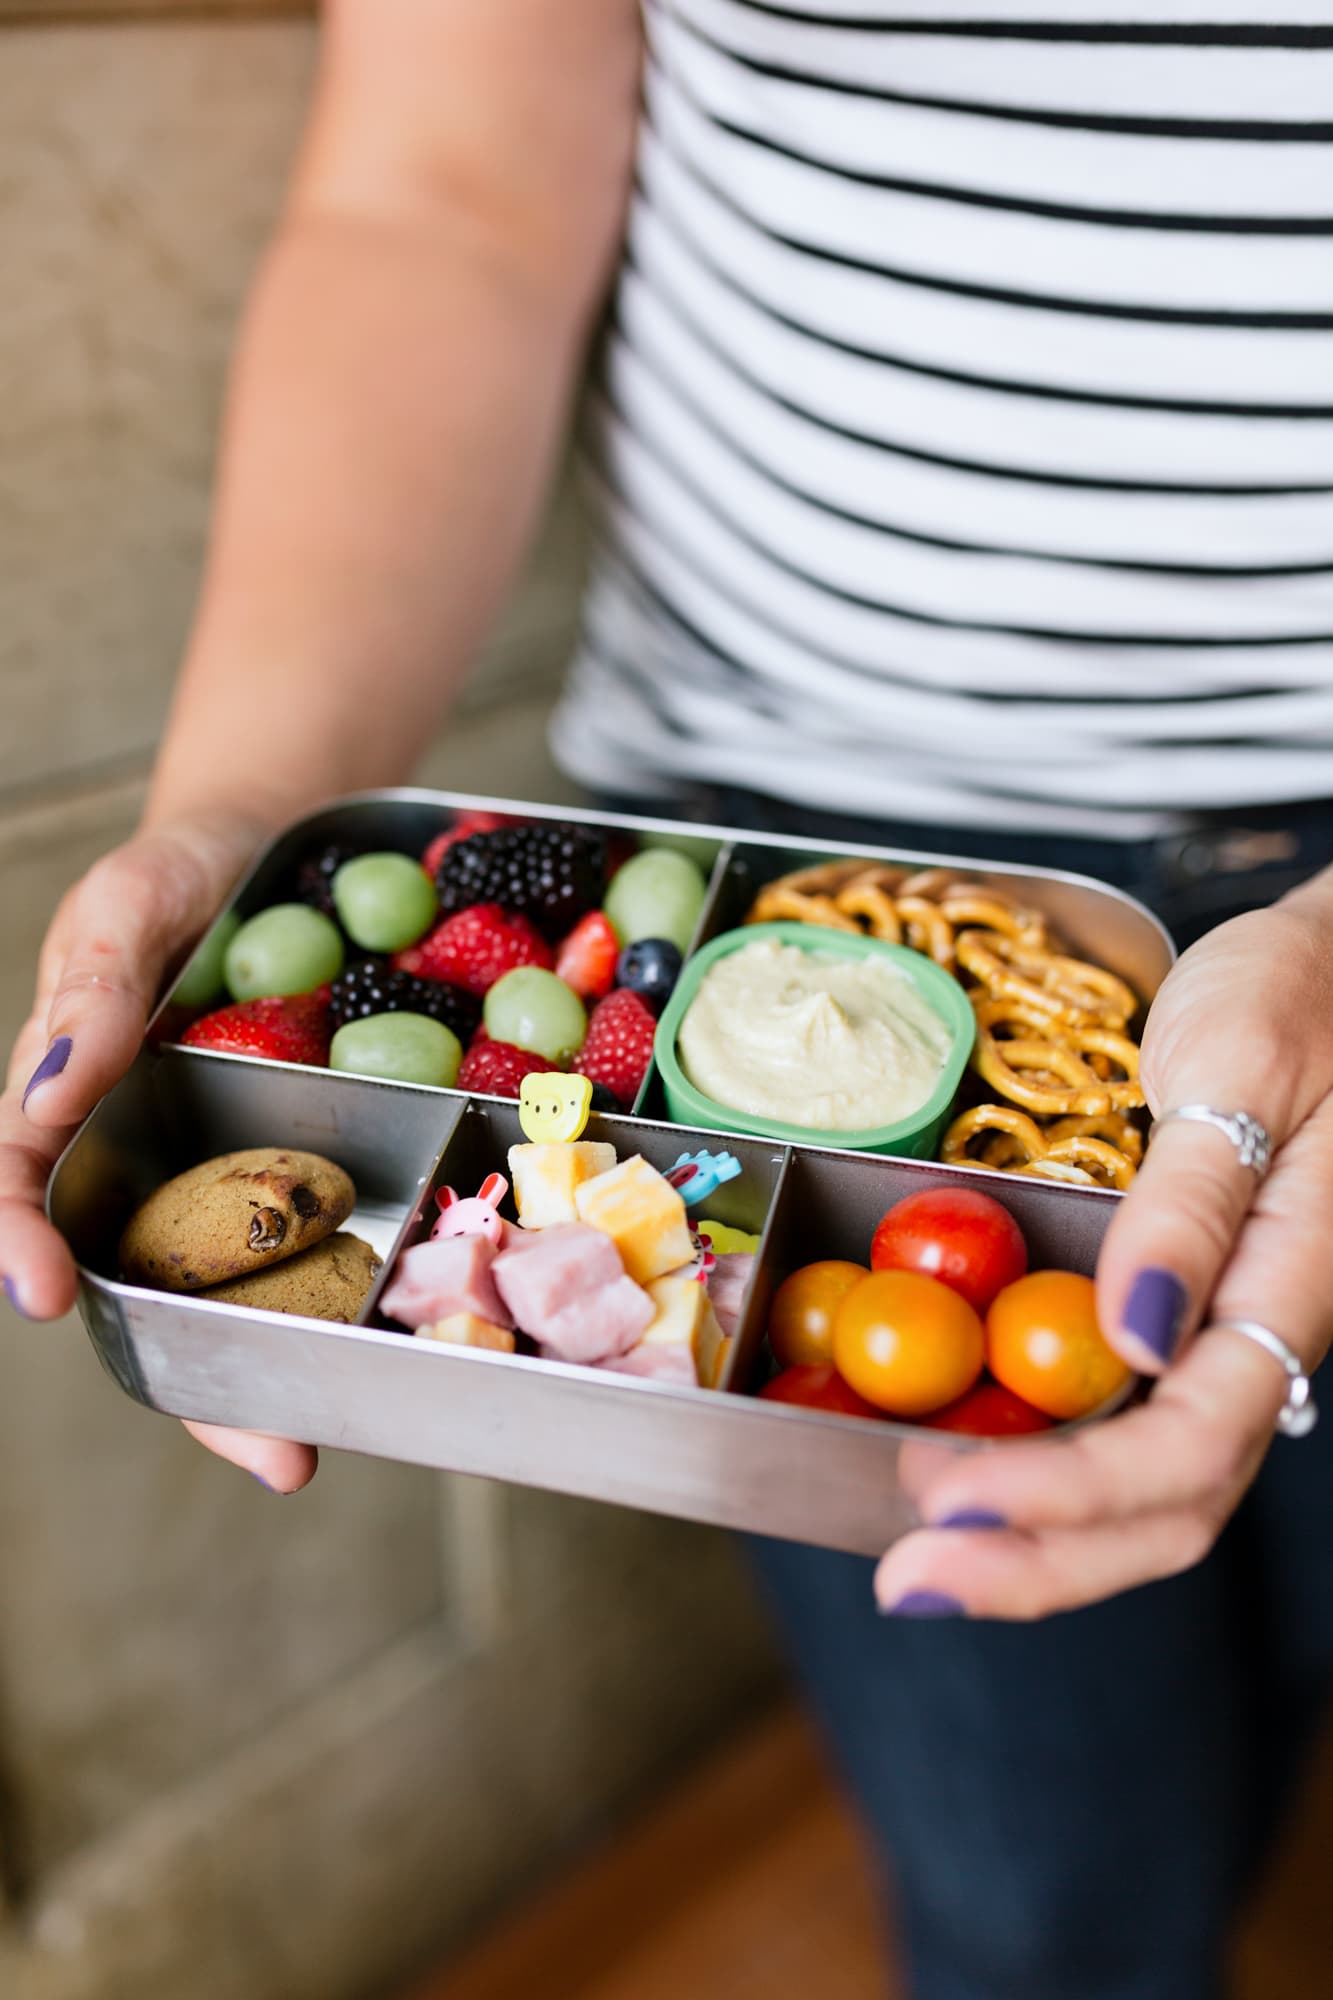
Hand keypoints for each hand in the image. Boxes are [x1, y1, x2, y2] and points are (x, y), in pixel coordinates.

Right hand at [2, 810, 316, 1494]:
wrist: (278, 850)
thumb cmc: (180, 869)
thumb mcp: (130, 900)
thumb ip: (94, 985)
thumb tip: (45, 1094)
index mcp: (68, 1100)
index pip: (16, 1183)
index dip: (18, 1242)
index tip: (44, 1291)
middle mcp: (144, 1160)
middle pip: (143, 1288)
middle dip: (192, 1382)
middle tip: (266, 1451)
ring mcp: (230, 1171)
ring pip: (236, 1294)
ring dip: (271, 1375)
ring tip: (312, 1447)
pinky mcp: (307, 1163)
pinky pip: (320, 1236)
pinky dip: (345, 1294)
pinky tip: (391, 1339)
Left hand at [874, 892, 1332, 1619]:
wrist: (1327, 966)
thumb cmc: (1293, 998)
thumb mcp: (1235, 1071)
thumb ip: (1191, 1207)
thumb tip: (1134, 1340)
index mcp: (1287, 1289)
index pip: (1189, 1442)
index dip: (1069, 1491)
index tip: (945, 1495)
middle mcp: (1257, 1339)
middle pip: (1170, 1507)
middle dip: (1038, 1563)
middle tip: (905, 1579)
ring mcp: (1219, 1337)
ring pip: (1146, 1490)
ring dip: (1034, 1541)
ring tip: (916, 1560)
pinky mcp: (1181, 1316)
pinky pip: (1120, 1427)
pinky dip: (1039, 1471)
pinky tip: (958, 1470)